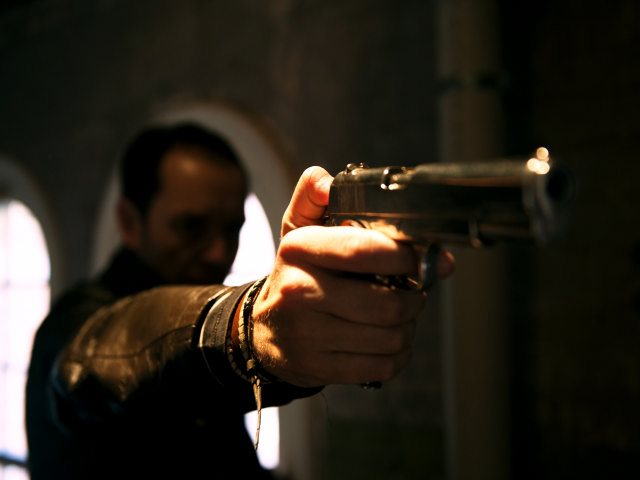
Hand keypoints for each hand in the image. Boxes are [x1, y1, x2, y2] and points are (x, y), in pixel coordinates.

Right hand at [251, 167, 453, 387]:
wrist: (262, 332)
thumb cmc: (295, 274)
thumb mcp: (297, 229)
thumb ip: (314, 196)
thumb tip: (327, 181)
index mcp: (299, 250)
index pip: (363, 250)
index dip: (406, 256)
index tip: (425, 258)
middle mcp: (300, 292)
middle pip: (387, 304)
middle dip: (414, 298)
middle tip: (413, 291)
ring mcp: (308, 335)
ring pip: (390, 337)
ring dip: (407, 327)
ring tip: (398, 316)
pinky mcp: (318, 367)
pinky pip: (381, 366)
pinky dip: (397, 355)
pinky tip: (386, 341)